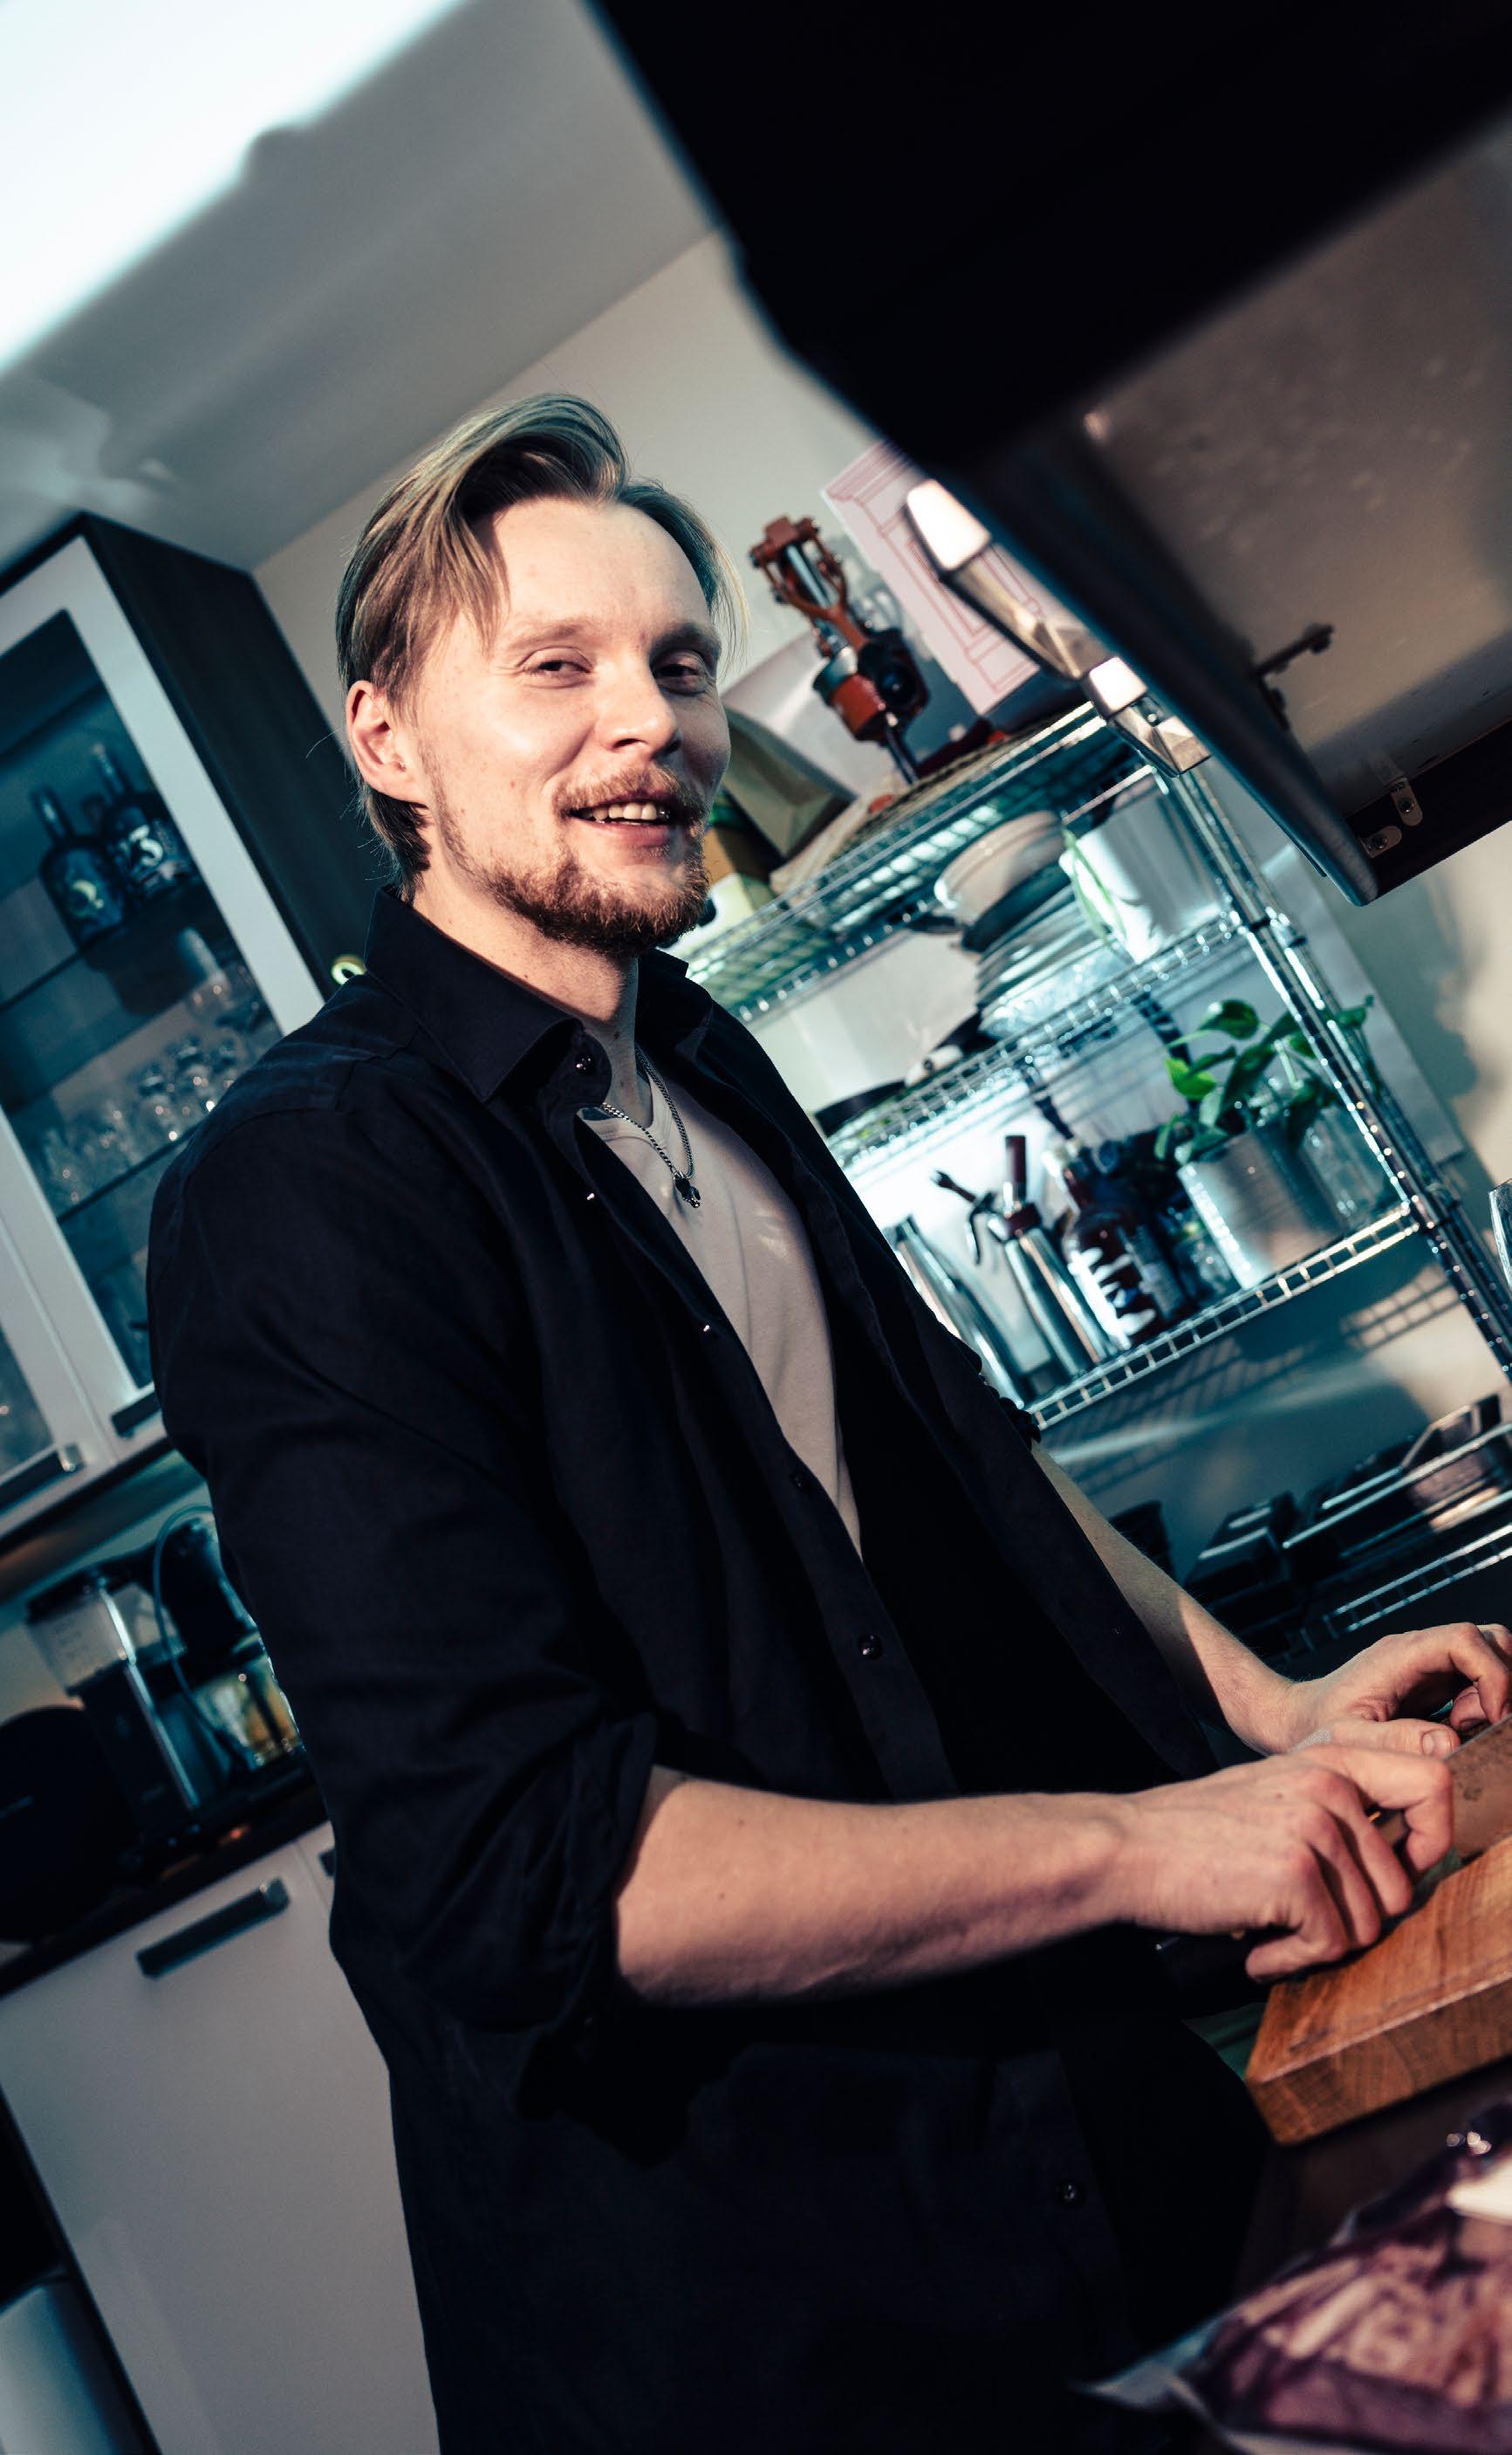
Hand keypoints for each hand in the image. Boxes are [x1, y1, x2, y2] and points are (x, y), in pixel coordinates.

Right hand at [1111, 1742, 1453, 1980]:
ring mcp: (1316, 1828)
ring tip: (1269, 1932)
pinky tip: (1253, 1947)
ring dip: (1318, 1946)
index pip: (1433, 1782)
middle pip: (1403, 1883)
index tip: (1393, 1876)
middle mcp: (1331, 1787)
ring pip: (1371, 1924)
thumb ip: (1336, 1810)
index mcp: (1331, 1761)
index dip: (1432, 1838)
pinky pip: (1331, 1947)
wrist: (1124, 1849)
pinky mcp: (1297, 1874)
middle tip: (1304, 1922)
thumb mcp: (1274, 1795)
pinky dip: (1290, 1962)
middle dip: (1357, 1920)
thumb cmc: (1191, 1833)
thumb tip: (1406, 1865)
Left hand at [1266, 1621, 1511, 1757]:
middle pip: (1489, 1640)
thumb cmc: (1314, 1726)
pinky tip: (1455, 1729)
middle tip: (1477, 1724)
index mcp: (1400, 1655)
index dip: (1492, 1673)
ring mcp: (1429, 1665)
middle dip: (1500, 1682)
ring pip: (1489, 1657)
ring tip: (1462, 1727)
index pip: (1466, 1639)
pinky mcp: (1434, 1683)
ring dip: (1491, 1694)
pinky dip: (1482, 1705)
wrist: (1295, 1720)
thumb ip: (1397, 1739)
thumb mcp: (1350, 1737)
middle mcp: (1419, 1652)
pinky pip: (1476, 1681)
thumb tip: (1448, 1742)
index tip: (1492, 1717)